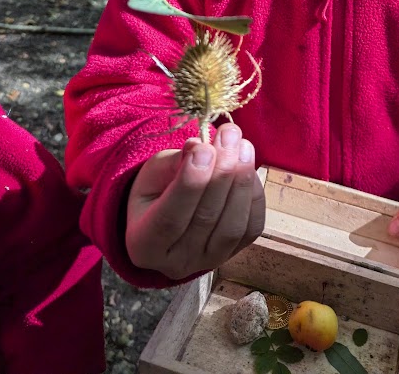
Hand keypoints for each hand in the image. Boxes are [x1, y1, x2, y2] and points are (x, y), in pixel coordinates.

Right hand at [125, 123, 264, 278]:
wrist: (167, 216)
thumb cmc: (156, 190)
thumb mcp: (153, 173)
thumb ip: (175, 162)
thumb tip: (200, 146)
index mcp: (144, 244)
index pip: (170, 219)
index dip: (191, 183)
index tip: (204, 148)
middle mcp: (176, 263)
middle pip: (206, 218)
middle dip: (222, 171)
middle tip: (229, 134)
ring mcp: (208, 262)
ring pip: (233, 226)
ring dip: (242, 181)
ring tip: (243, 145)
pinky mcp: (234, 254)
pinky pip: (252, 227)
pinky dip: (254, 194)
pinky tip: (248, 166)